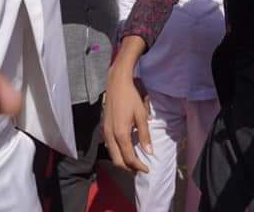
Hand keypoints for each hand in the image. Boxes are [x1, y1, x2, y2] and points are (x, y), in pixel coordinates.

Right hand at [103, 53, 151, 173]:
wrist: (117, 84)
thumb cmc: (131, 98)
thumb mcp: (141, 116)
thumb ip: (144, 135)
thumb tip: (149, 152)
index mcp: (121, 134)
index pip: (129, 158)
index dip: (138, 166)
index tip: (147, 169)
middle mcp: (110, 136)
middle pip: (117, 161)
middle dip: (129, 168)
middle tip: (140, 169)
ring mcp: (105, 132)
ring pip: (112, 155)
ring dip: (122, 162)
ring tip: (134, 163)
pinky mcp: (104, 128)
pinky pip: (109, 147)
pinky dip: (117, 153)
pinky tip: (125, 150)